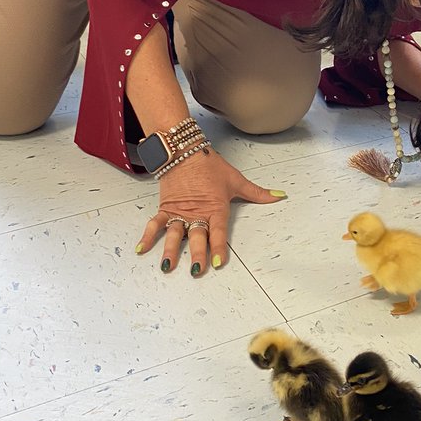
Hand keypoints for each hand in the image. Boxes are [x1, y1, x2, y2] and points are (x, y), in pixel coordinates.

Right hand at [135, 149, 285, 276]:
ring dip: (170, 250)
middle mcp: (196, 213)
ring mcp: (179, 211)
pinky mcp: (165, 208)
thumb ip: (258, 193)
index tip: (218, 262)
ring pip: (175, 234)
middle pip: (196, 237)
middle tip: (197, 270)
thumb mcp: (236, 180)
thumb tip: (279, 196)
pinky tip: (141, 249)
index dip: (218, 247)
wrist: (184, 150)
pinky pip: (155, 224)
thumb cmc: (209, 165)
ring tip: (168, 266)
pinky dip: (148, 236)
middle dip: (197, 254)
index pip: (218, 231)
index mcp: (215, 208)